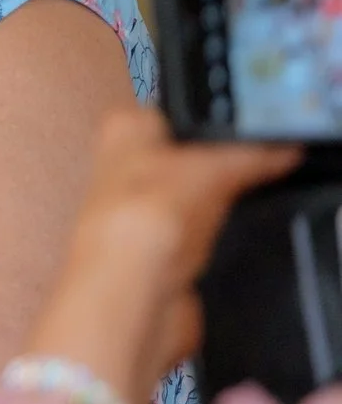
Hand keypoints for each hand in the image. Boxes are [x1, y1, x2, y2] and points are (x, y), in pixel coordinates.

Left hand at [25, 109, 300, 403]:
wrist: (132, 294)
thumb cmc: (145, 218)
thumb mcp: (212, 166)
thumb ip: (251, 154)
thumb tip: (280, 149)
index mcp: (123, 130)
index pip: (175, 109)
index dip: (215, 119)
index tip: (254, 129)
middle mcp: (123, 167)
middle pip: (191, 154)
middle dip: (223, 161)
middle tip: (257, 162)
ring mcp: (140, 210)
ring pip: (197, 192)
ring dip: (218, 199)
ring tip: (236, 199)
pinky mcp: (158, 248)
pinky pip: (200, 230)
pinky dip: (214, 232)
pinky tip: (221, 233)